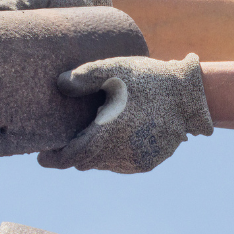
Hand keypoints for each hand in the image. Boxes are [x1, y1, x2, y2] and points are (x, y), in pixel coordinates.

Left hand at [38, 54, 212, 173]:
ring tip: (92, 135)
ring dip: (94, 155)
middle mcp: (122, 154)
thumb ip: (85, 76)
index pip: (72, 157)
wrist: (191, 94)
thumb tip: (60, 84)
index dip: (54, 160)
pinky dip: (112, 156)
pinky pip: (121, 164)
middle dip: (73, 154)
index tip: (42, 157)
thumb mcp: (115, 68)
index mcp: (109, 134)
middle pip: (86, 162)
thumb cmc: (148, 78)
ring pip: (104, 165)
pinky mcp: (149, 163)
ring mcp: (137, 161)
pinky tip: (114, 139)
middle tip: (64, 142)